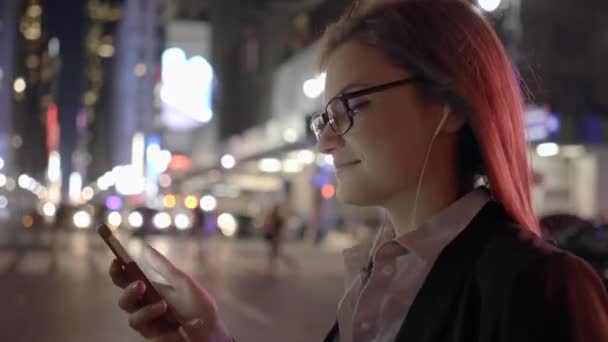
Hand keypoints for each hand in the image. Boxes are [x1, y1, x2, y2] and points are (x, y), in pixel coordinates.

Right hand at [109, 245, 231, 341]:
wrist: (213, 330)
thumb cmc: (199, 307)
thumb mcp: (183, 283)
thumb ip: (164, 268)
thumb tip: (145, 248)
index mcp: (150, 292)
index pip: (127, 282)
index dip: (118, 272)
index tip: (116, 261)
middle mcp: (146, 308)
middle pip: (124, 302)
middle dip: (128, 292)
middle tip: (140, 284)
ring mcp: (150, 325)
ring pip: (133, 319)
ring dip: (146, 311)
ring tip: (163, 305)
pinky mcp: (155, 339)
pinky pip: (148, 333)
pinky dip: (159, 325)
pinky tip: (174, 322)